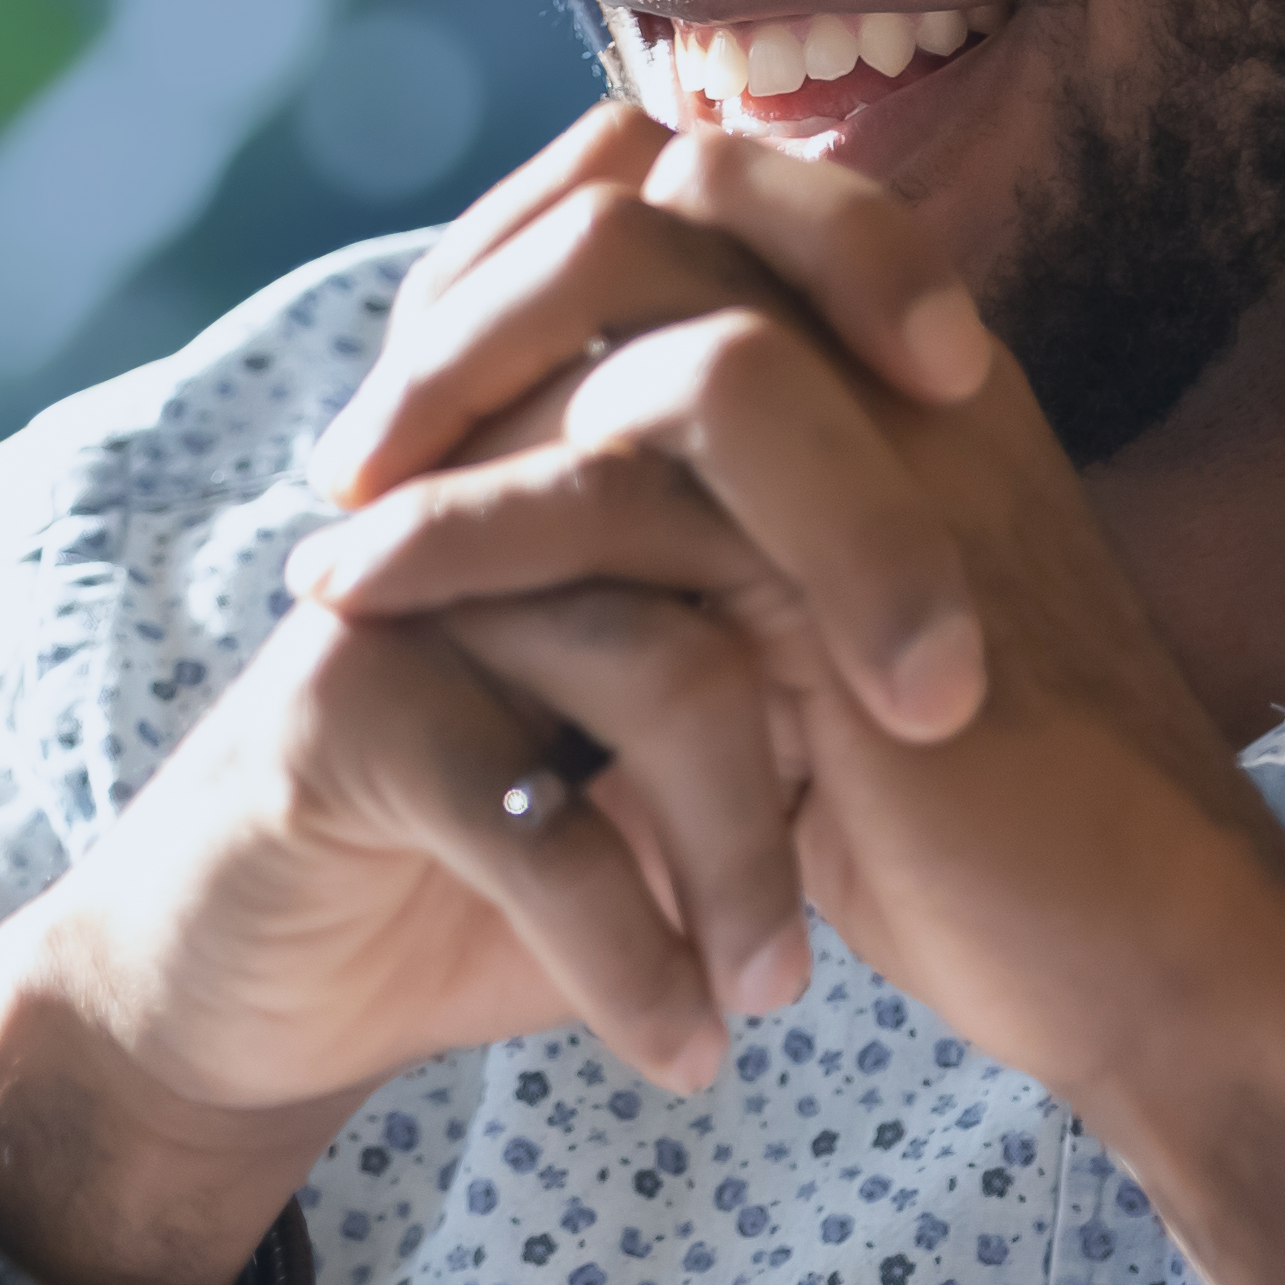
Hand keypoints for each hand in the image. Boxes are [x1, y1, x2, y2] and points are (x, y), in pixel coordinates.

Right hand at [0, 112, 981, 1284]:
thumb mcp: (668, 717)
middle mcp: (483, 465)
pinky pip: (539, 821)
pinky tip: (684, 1047)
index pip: (717, 236)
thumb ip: (781, 606)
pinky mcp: (340, 710)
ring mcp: (408, 577)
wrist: (276, 978)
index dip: (859, 257)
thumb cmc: (512, 833)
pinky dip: (633, 956)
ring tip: (785, 987)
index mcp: (565, 422)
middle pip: (710, 413)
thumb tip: (1008, 556)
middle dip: (868, 565)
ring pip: (659, 656)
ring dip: (749, 848)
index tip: (976, 389)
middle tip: (944, 718)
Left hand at [283, 118, 1284, 1130]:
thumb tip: (563, 494)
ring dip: (445, 395)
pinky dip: (457, 527)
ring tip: (331, 517)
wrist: (1143, 960)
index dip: (547, 246)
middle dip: (475, 298)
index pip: (712, 192)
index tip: (431, 376)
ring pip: (630, 313)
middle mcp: (909, 375)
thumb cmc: (992, 834)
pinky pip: (613, 486)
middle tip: (356, 443)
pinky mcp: (849, 574)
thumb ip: (738, 544)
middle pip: (654, 201)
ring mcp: (891, 453)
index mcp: (917, 371)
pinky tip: (355, 593)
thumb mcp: (835, 651)